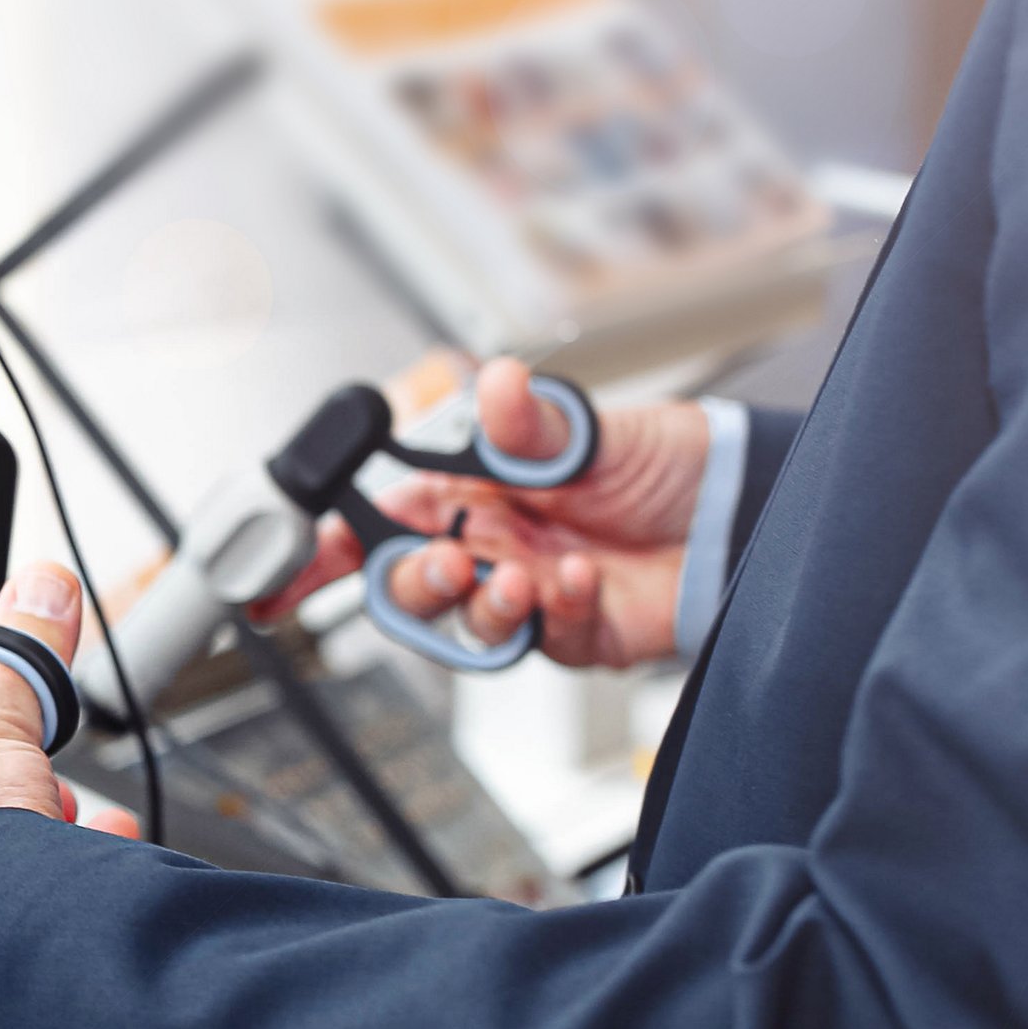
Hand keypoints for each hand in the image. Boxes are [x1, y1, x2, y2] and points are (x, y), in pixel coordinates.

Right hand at [247, 358, 709, 670]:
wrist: (745, 515)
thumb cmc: (669, 462)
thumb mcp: (596, 431)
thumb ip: (534, 424)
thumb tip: (496, 385)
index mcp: (475, 488)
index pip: (381, 517)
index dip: (323, 548)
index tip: (283, 573)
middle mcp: (494, 543)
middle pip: (409, 583)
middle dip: (414, 582)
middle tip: (450, 563)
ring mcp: (531, 592)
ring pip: (466, 624)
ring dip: (484, 607)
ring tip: (523, 579)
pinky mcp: (575, 634)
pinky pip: (543, 643)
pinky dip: (558, 615)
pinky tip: (584, 582)